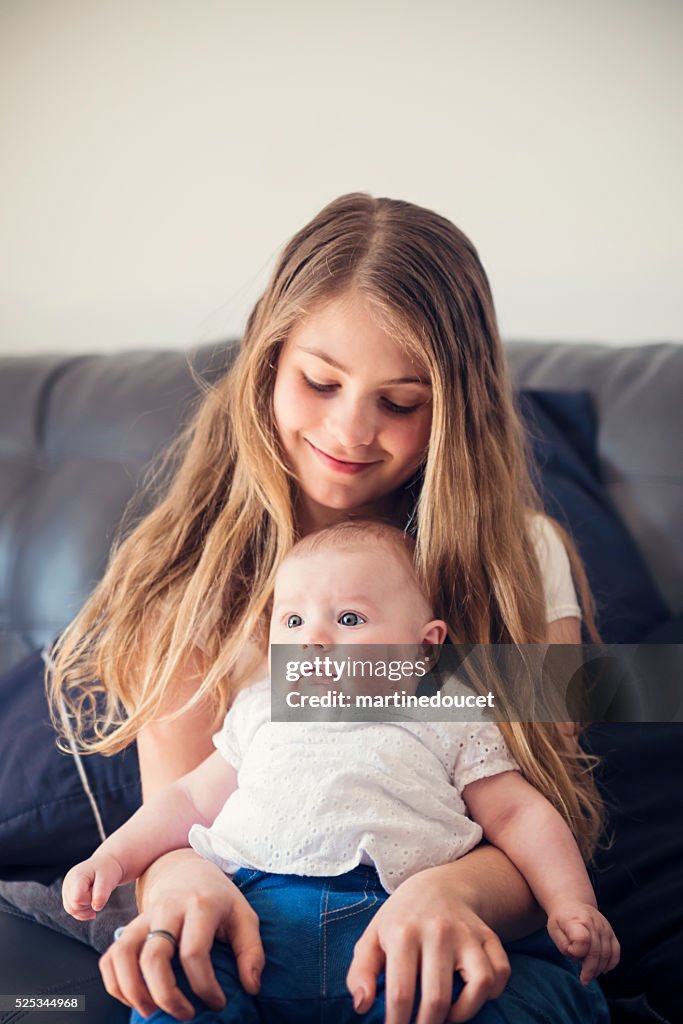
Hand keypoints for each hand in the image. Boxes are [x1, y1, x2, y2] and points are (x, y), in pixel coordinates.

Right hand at [62, 852, 124, 919]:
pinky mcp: (68, 895)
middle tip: (97, 890)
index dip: (89, 898)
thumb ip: (101, 894)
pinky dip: (84, 911)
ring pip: (72, 911)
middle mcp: (67, 883)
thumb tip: (96, 908)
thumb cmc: (107, 870)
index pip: (77, 898)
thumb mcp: (108, 880)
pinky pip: (73, 911)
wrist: (106, 865)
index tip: (97, 888)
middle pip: (73, 907)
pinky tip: (93, 904)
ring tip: (94, 894)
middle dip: (88, 903)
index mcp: (75, 876)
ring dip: (86, 908)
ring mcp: (66, 889)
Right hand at [98, 850, 264, 1020]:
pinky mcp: (129, 927)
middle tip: (185, 1015)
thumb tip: (251, 987)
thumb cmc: (219, 900)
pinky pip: (110, 957)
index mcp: (200, 905)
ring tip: (153, 1011)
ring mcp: (144, 917)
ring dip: (133, 992)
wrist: (187, 871)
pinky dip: (115, 984)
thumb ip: (252, 952)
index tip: (218, 1004)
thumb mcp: (244, 917)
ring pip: (123, 955)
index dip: (205, 986)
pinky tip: (136, 999)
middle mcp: (168, 909)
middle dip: (167, 996)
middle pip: (154, 957)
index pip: (194, 952)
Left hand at [346, 865, 510, 1023]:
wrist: (438, 886)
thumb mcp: (372, 938)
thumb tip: (361, 1006)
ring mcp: (467, 933)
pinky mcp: (489, 936)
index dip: (397, 1023)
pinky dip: (493, 992)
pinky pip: (501, 972)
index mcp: (403, 932)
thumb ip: (360, 972)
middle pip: (437, 998)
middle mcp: (438, 931)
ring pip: (479, 985)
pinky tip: (472, 996)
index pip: (401, 993)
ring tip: (445, 1017)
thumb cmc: (401, 920)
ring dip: (463, 1014)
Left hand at [547, 901, 619, 984]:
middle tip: (584, 980)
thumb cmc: (561, 920)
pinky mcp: (611, 932)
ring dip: (599, 969)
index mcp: (577, 920)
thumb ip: (564, 945)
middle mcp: (594, 922)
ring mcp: (605, 927)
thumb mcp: (554, 930)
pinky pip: (616, 951)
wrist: (571, 903)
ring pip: (608, 954)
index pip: (582, 940)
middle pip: (596, 951)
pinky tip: (602, 969)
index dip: (576, 952)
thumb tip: (578, 956)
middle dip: (590, 970)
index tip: (569, 952)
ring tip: (590, 975)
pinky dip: (611, 963)